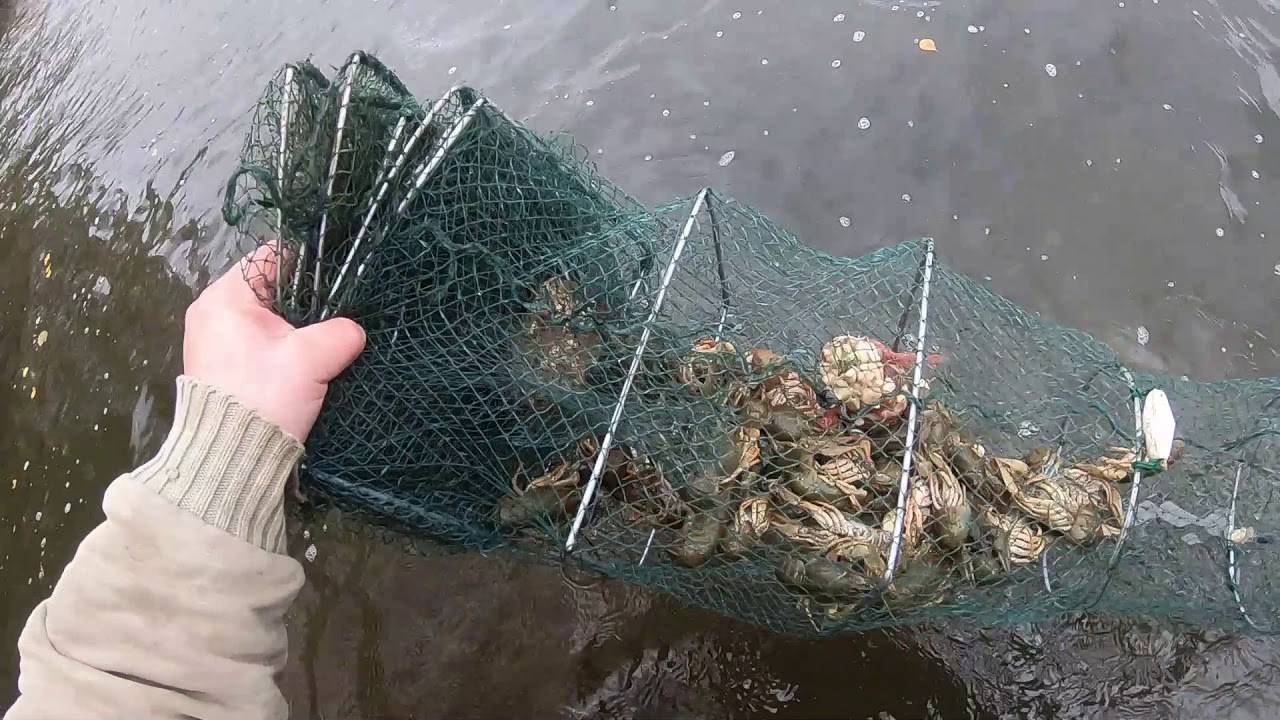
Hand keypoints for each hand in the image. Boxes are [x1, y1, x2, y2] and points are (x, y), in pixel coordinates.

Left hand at [183, 246, 365, 440]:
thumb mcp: (312, 360)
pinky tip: (307, 365)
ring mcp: (214, 342)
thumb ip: (341, 333)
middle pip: (271, 290)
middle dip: (306, 303)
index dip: (308, 264)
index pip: (270, 258)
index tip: (339, 281)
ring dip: (297, 331)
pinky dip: (284, 350)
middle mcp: (212, 314)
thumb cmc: (264, 397)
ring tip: (326, 344)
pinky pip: (261, 344)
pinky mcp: (223, 368)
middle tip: (338, 318)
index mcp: (223, 299)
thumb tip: (354, 331)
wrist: (231, 459)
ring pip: (269, 321)